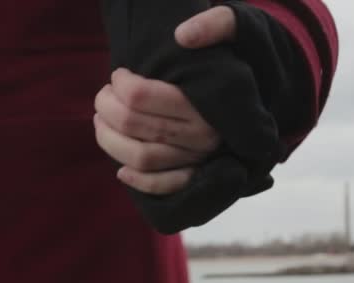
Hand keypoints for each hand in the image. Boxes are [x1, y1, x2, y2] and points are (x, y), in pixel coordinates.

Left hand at [93, 6, 237, 194]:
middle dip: (107, 108)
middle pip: (134, 126)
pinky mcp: (195, 176)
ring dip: (109, 141)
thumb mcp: (233, 33)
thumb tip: (183, 36)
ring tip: (100, 121)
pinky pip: (161, 185)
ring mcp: (198, 158)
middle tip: (102, 96)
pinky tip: (119, 168)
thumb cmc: (227, 63)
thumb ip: (215, 25)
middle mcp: (202, 134)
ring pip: (141, 157)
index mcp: (206, 100)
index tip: (118, 75)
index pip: (141, 96)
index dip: (119, 84)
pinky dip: (136, 180)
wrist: (253, 96)